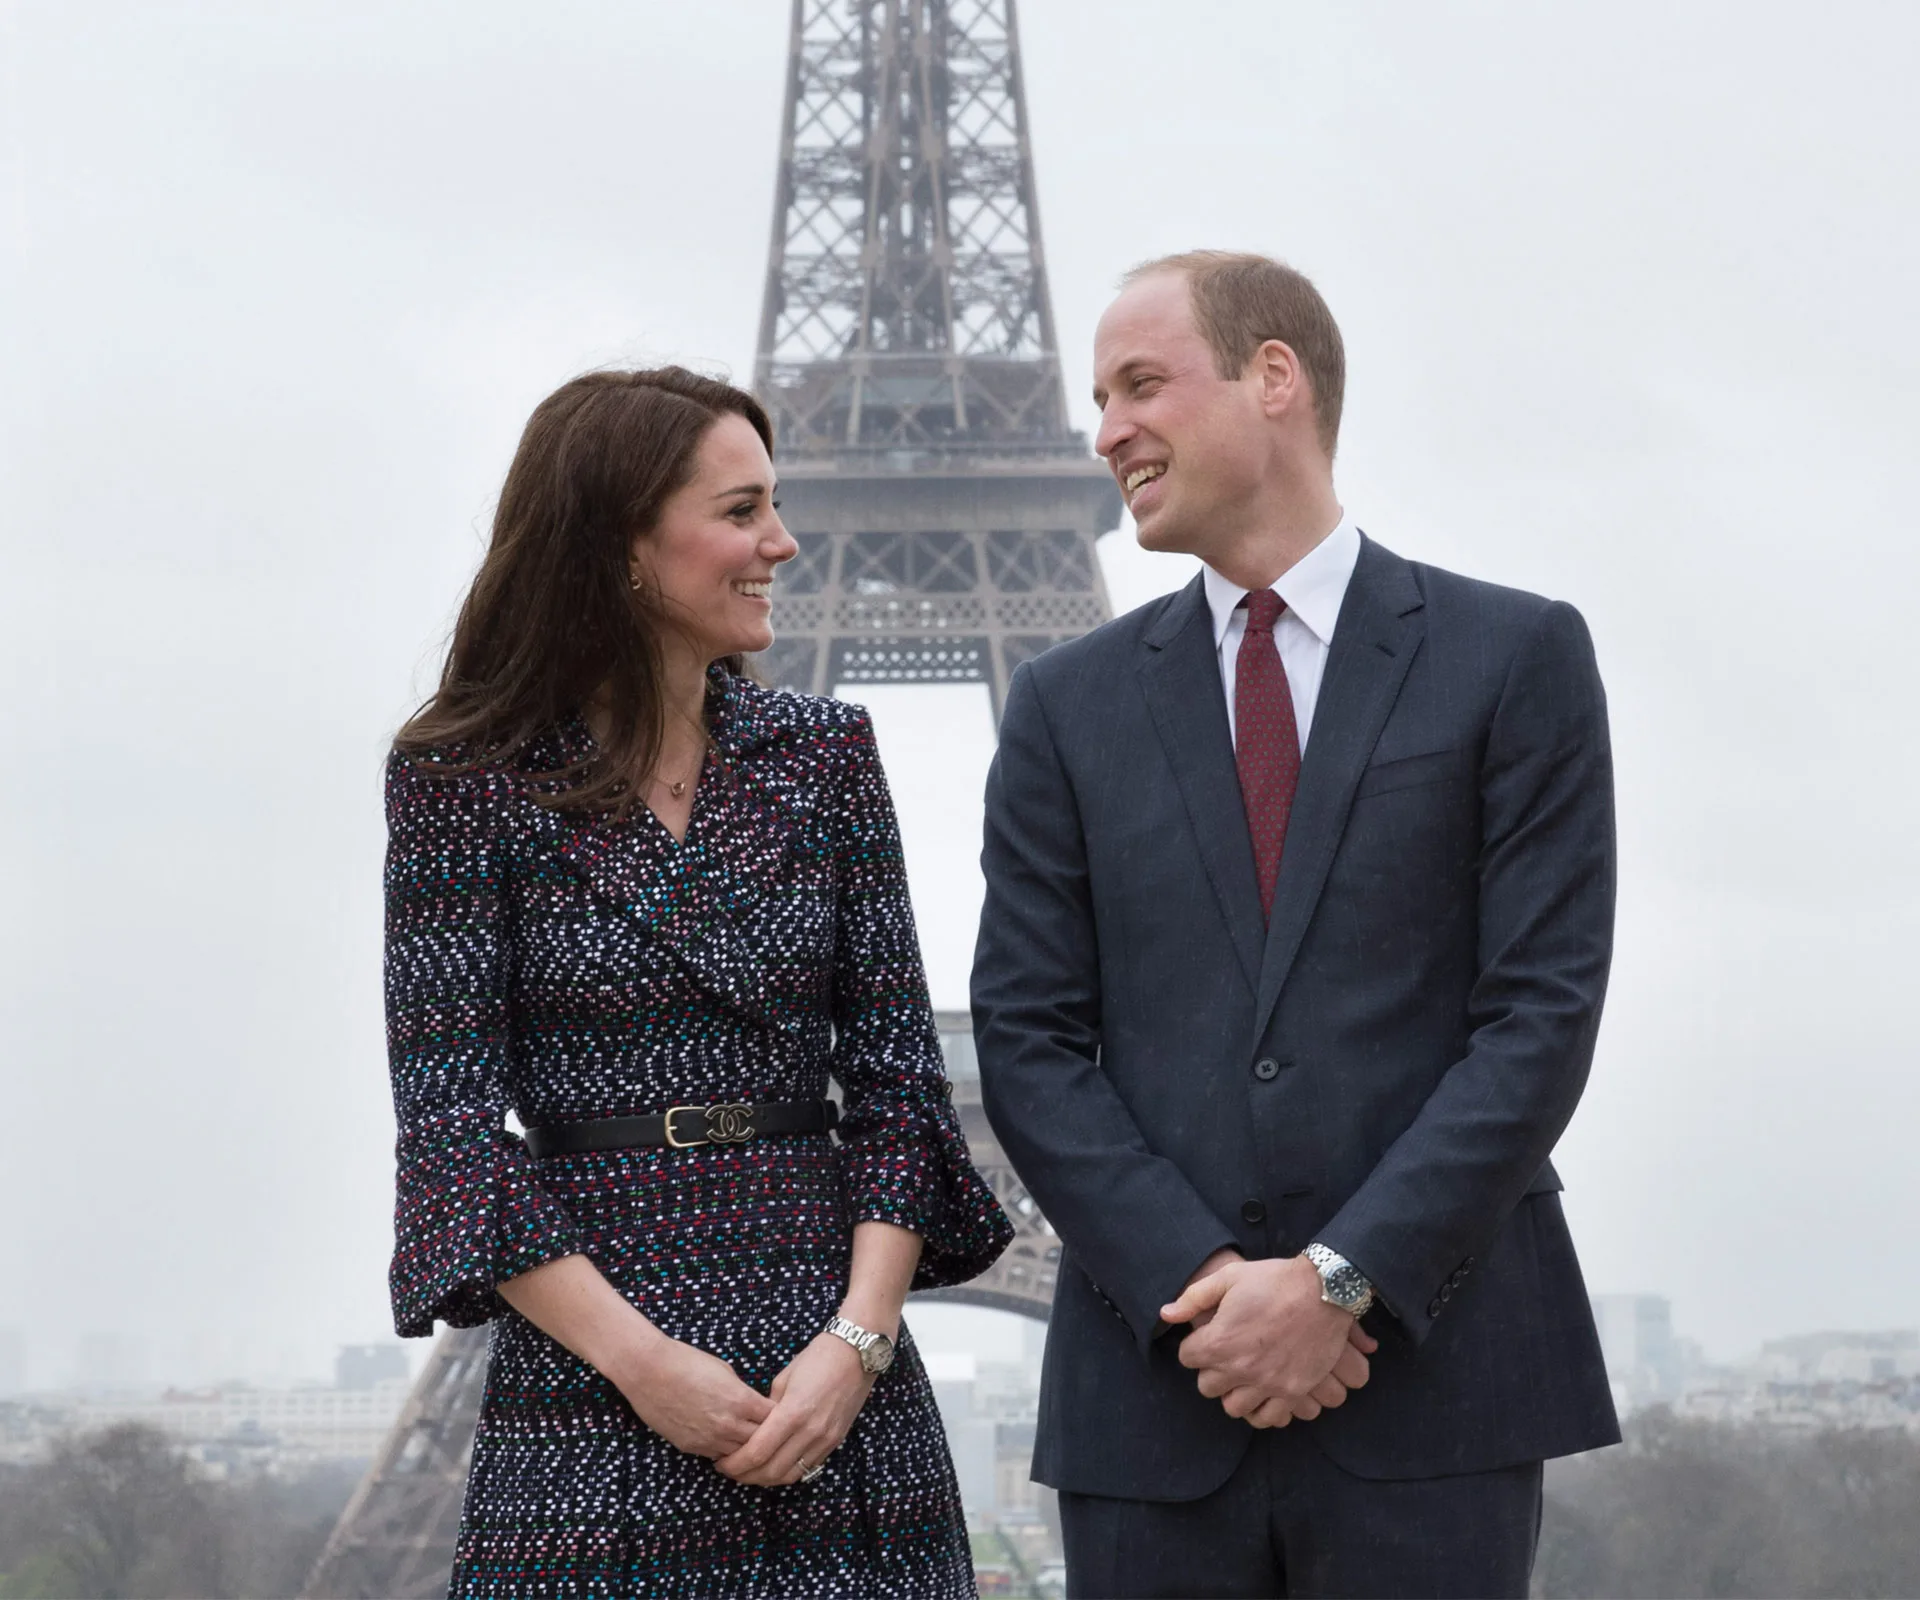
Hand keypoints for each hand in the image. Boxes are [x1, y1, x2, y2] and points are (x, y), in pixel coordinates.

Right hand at [611, 1336, 773, 1460]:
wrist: (649, 1371)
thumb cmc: (687, 1362)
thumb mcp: (725, 1371)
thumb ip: (742, 1392)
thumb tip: (751, 1405)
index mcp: (741, 1400)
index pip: (775, 1419)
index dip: (781, 1417)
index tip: (782, 1414)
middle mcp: (729, 1425)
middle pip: (762, 1441)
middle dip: (768, 1437)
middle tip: (772, 1434)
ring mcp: (710, 1439)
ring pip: (741, 1454)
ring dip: (747, 1448)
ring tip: (752, 1443)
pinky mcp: (693, 1447)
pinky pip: (719, 1455)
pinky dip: (726, 1451)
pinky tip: (728, 1443)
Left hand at [714, 1330, 876, 1486]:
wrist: (856, 1354)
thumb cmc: (817, 1358)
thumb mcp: (784, 1379)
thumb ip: (768, 1408)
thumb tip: (756, 1427)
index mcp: (792, 1413)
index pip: (756, 1452)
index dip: (735, 1464)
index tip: (721, 1463)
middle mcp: (810, 1432)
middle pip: (770, 1471)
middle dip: (745, 1476)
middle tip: (730, 1470)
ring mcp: (825, 1440)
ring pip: (789, 1475)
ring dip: (765, 1479)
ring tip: (749, 1472)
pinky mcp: (835, 1442)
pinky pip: (807, 1468)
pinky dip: (787, 1472)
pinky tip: (774, 1466)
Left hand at [1159, 1256, 1375, 1422]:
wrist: (1324, 1291)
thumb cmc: (1274, 1280)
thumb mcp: (1229, 1277)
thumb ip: (1193, 1298)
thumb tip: (1166, 1315)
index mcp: (1219, 1341)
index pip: (1187, 1357)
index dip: (1194, 1345)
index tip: (1207, 1336)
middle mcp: (1240, 1368)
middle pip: (1207, 1387)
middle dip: (1211, 1371)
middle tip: (1225, 1356)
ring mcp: (1268, 1384)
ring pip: (1234, 1408)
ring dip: (1235, 1392)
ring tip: (1244, 1376)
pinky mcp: (1293, 1392)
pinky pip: (1269, 1418)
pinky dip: (1263, 1410)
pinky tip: (1264, 1393)